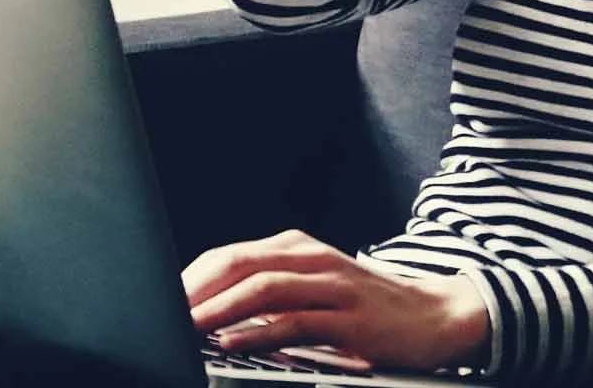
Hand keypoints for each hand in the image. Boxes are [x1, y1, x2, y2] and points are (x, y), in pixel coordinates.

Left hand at [182, 229, 489, 371]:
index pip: (229, 255)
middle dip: (195, 289)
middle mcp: (312, 258)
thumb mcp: (317, 287)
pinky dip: (258, 333)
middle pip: (239, 263)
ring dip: (218, 309)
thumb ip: (273, 292)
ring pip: (263, 288)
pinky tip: (232, 345)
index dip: (190, 277)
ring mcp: (333, 286)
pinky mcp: (350, 317)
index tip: (157, 301)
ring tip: (186, 327)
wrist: (436, 315)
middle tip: (161, 312)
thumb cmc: (369, 306)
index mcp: (297, 249)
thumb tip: (214, 312)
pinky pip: (296, 322)